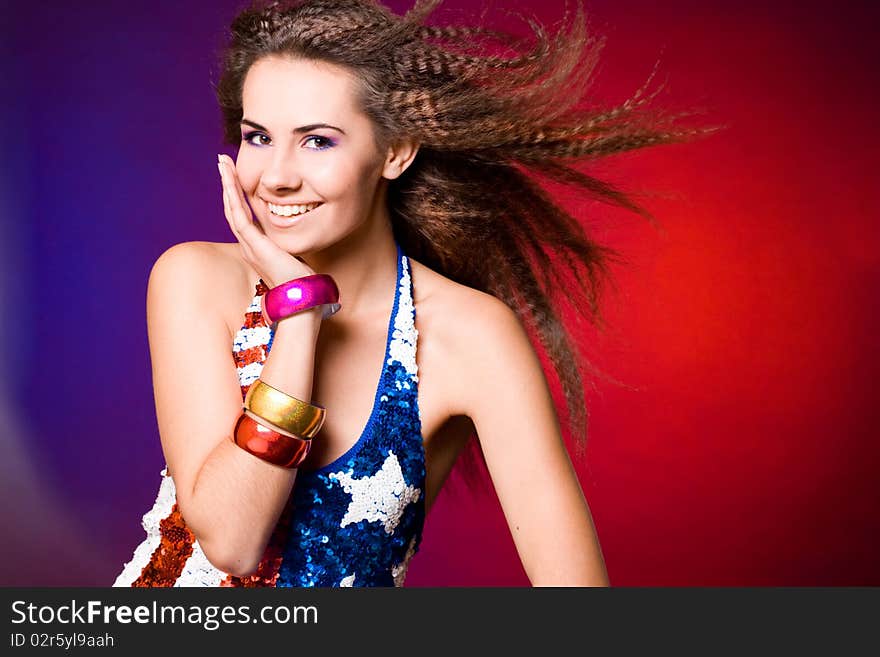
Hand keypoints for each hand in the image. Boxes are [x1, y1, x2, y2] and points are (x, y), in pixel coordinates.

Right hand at [217, 153, 314, 288]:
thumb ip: (288, 245)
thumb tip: (296, 235)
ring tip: (222, 165)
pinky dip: (233, 198)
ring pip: (232, 209)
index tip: (234, 175)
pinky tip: (230, 182)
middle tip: (222, 162)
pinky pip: (239, 218)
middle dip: (228, 184)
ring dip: (227, 185)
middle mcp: (248, 245)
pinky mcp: (254, 246)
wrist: (300, 297)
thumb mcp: (292, 256)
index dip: (237, 194)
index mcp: (256, 246)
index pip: (242, 215)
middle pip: (232, 208)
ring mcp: (249, 245)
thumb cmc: (300, 281)